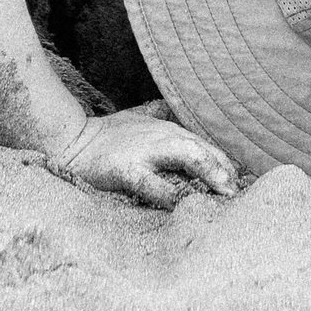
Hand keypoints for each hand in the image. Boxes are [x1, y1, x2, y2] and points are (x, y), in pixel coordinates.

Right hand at [54, 104, 238, 208]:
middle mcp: (161, 137)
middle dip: (224, 168)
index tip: (240, 181)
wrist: (71, 141)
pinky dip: (169, 193)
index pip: (205, 145)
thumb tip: (172, 106)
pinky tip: (183, 203)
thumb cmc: (107, 135)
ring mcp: (144, 151)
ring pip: (186, 155)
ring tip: (225, 190)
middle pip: (202, 148)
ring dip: (209, 171)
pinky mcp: (126, 168)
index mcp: (167, 130)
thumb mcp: (138, 118)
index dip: (224, 162)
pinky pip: (152, 183)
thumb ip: (159, 112)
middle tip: (239, 190)